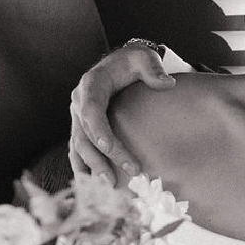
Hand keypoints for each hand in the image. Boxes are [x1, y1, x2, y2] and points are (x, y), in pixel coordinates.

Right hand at [68, 40, 173, 181]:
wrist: (120, 64)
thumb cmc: (133, 62)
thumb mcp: (144, 58)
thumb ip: (154, 69)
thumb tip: (167, 83)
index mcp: (91, 84)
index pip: (91, 110)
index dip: (98, 130)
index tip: (110, 148)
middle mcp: (79, 101)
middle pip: (84, 134)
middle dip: (98, 158)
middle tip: (115, 179)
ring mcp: (77, 116)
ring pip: (78, 145)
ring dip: (91, 167)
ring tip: (107, 186)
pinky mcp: (81, 127)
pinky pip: (78, 149)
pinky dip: (84, 166)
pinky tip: (93, 184)